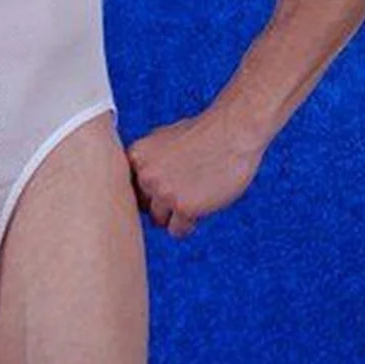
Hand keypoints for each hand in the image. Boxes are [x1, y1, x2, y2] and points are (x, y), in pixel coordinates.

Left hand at [126, 106, 265, 237]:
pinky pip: (176, 231)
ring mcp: (163, 192)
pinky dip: (188, 225)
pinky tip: (201, 207)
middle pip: (144, 207)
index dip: (151, 189)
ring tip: (195, 195)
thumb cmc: (202, 134)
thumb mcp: (160, 139)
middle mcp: (145, 175)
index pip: (131, 189)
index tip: (170, 180)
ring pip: (159, 221)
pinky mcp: (184, 207)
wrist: (233, 132)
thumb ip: (145, 163)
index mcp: (135, 157)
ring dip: (175, 215)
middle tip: (186, 188)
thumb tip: (134, 189)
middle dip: (162, 203)